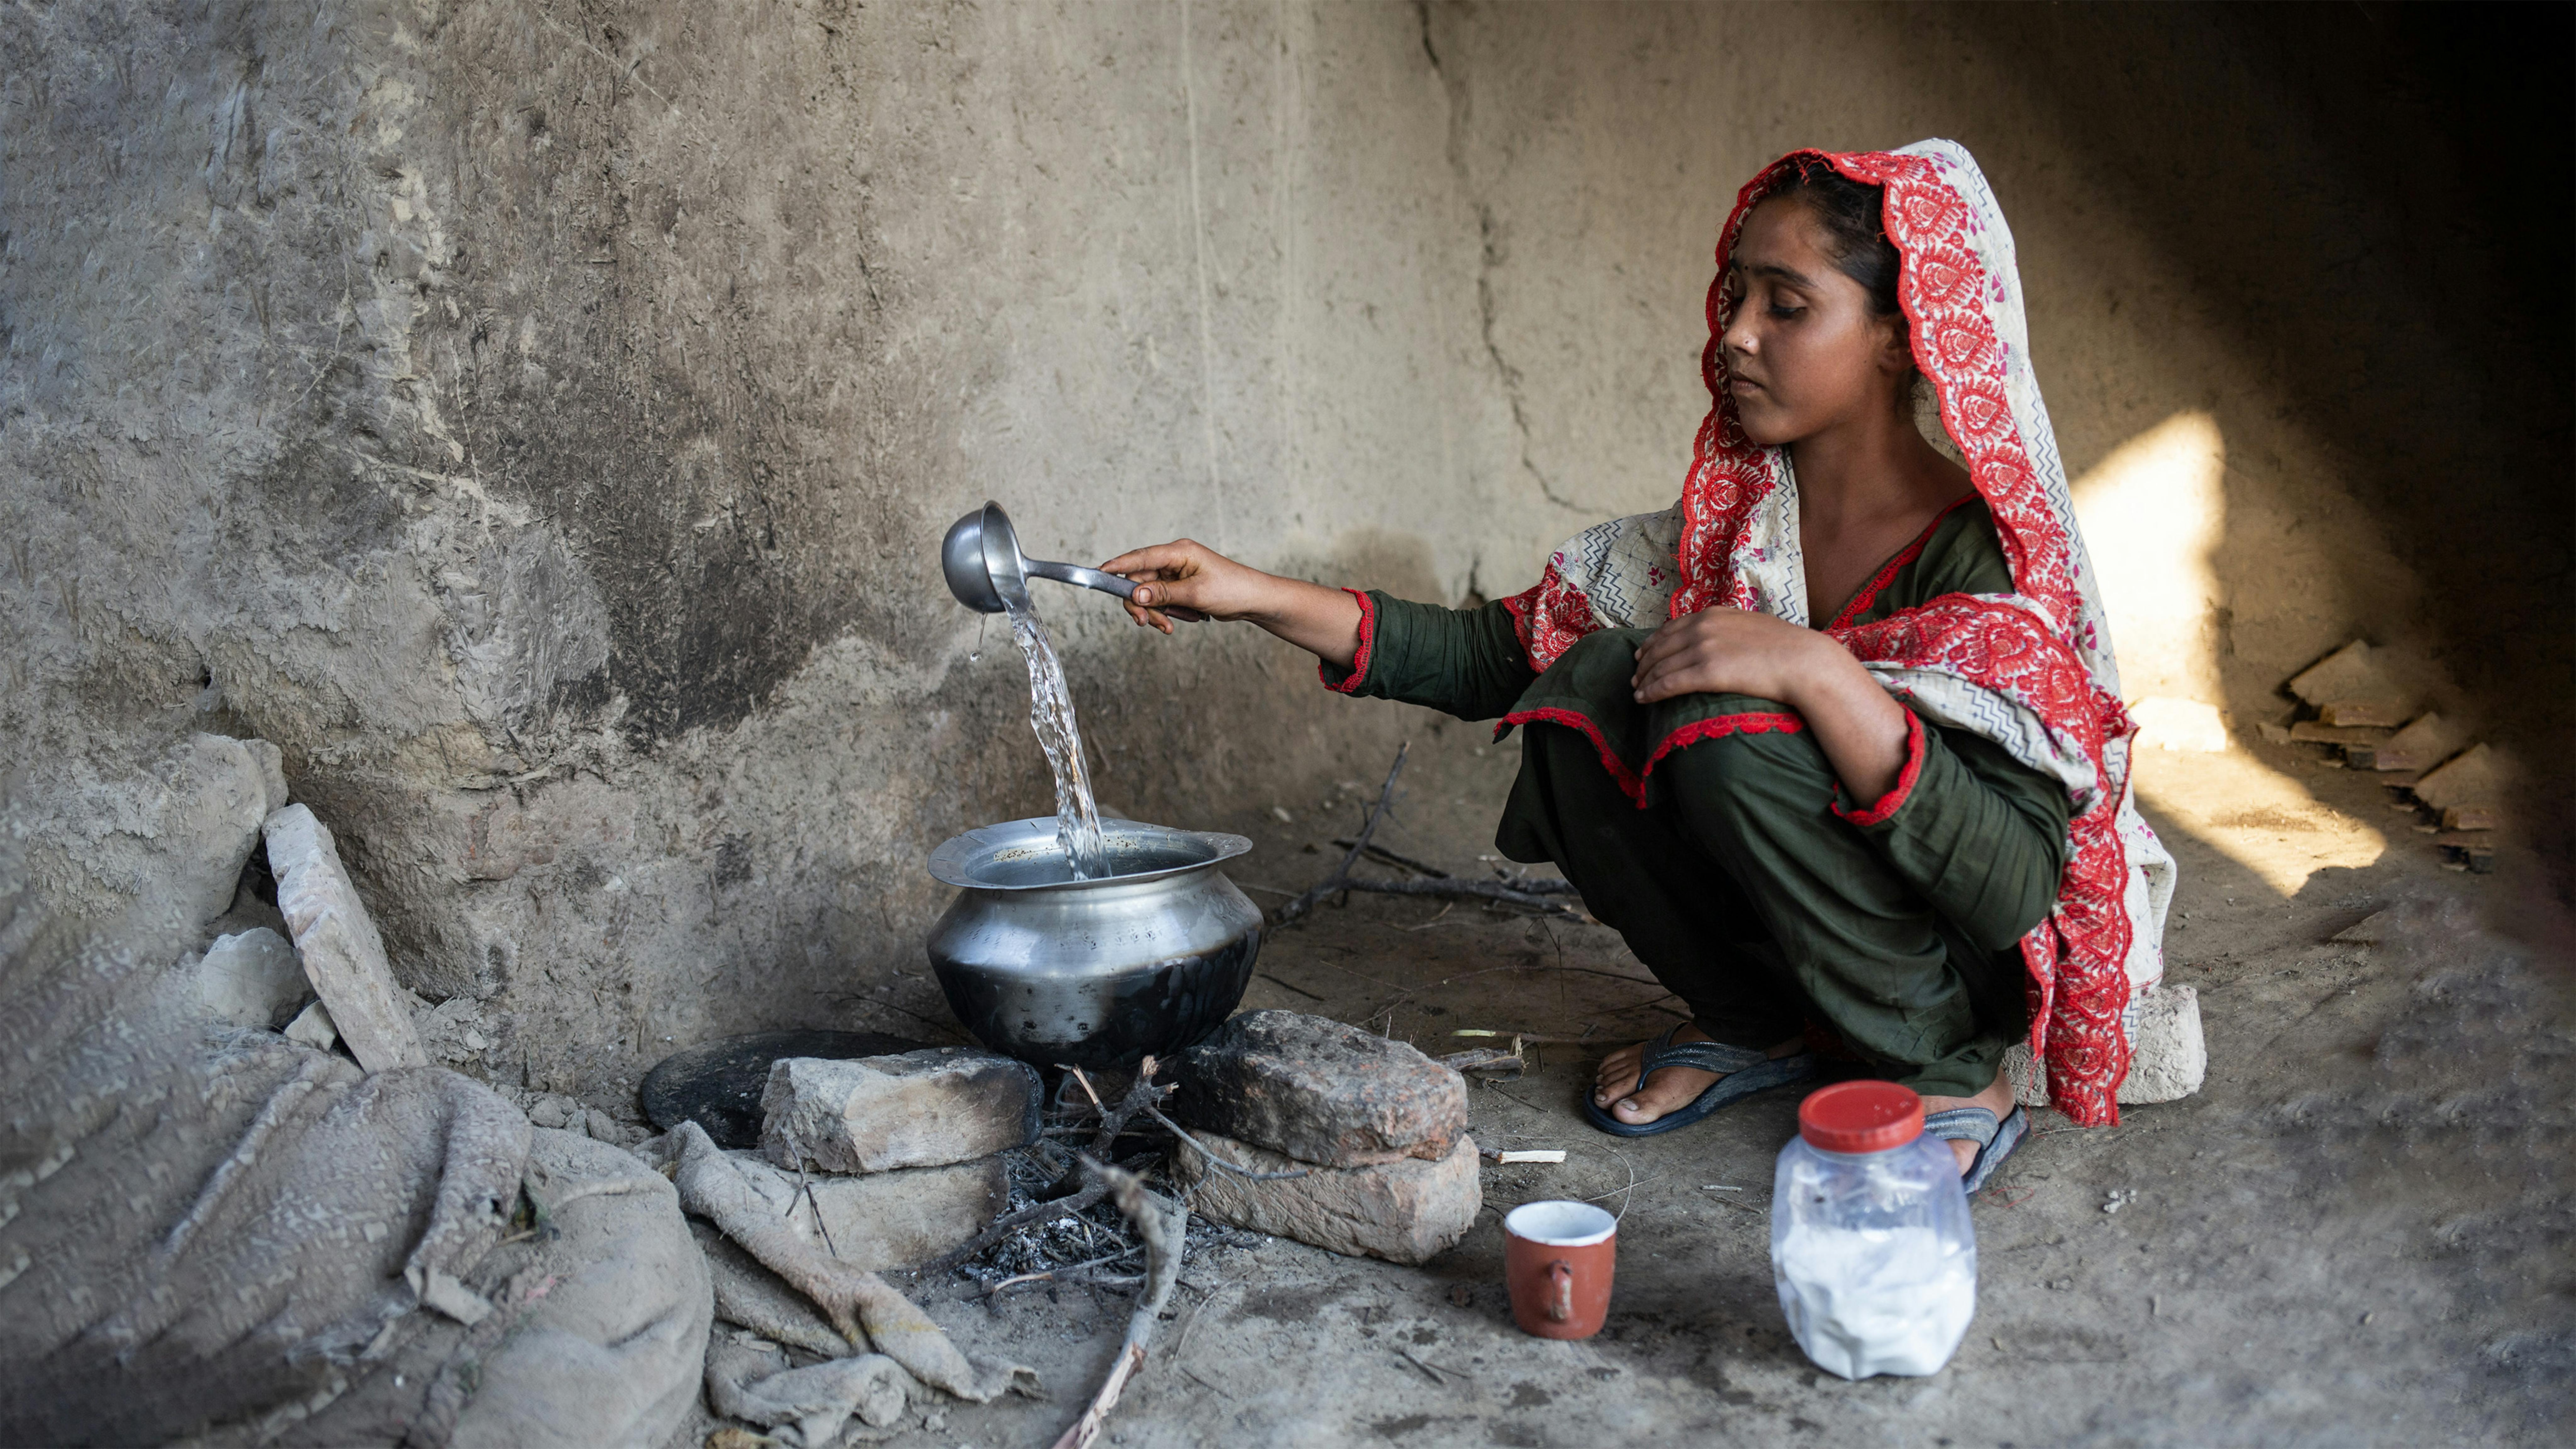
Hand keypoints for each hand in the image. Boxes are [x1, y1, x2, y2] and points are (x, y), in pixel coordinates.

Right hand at [1098, 540, 1266, 634]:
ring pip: (1149, 594)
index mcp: (1179, 552)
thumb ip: (1162, 593)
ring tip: (1169, 626)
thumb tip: (1134, 594)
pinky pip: (1162, 601)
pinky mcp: (1181, 588)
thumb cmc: (1232, 589)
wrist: (1254, 600)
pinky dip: (1165, 613)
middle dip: (1142, 603)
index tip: (1100, 572)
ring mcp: (1177, 574)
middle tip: (1146, 622)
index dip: (1118, 565)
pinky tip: (1177, 623)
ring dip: (1155, 612)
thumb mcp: (1195, 593)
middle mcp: (1175, 560)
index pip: (1141, 556)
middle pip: (1140, 580)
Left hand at [1629, 608, 1830, 703]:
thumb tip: (1720, 639)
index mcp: (1713, 614)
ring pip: (1661, 666)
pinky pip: (1669, 683)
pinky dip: (1652, 691)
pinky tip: (1643, 699)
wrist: (1803, 661)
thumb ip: (1728, 629)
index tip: (1643, 652)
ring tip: (1637, 690)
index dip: (1653, 642)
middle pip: (1661, 647)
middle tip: (1635, 675)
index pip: (1671, 628)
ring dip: (1644, 679)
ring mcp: (1703, 649)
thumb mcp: (1750, 625)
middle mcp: (1703, 628)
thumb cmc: (1785, 647)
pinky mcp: (1707, 673)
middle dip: (1644, 662)